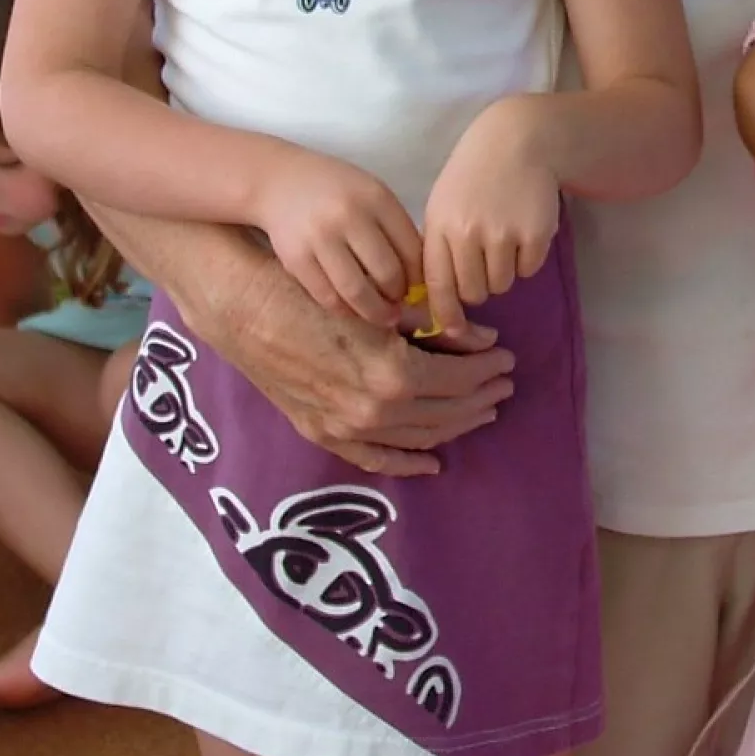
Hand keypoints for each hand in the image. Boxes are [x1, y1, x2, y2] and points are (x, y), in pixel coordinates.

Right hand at [189, 254, 517, 475]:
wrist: (247, 311)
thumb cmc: (315, 293)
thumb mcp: (382, 304)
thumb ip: (434, 324)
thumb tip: (482, 337)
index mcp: (393, 374)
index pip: (459, 378)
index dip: (488, 368)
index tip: (507, 356)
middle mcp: (374, 411)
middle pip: (445, 411)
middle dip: (481, 397)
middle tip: (503, 383)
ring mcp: (347, 428)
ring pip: (418, 437)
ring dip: (456, 425)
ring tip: (482, 409)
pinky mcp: (324, 434)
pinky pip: (376, 459)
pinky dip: (408, 462)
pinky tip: (433, 461)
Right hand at [253, 148, 423, 324]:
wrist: (279, 181)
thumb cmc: (335, 190)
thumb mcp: (371, 193)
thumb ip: (394, 227)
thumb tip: (418, 276)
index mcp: (377, 198)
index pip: (412, 248)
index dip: (419, 276)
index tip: (419, 288)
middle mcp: (350, 216)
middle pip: (387, 273)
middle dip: (399, 297)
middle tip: (400, 305)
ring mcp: (320, 238)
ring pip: (357, 290)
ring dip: (375, 311)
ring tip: (383, 316)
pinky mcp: (295, 258)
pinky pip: (326, 295)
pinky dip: (344, 310)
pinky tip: (353, 310)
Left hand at [421, 98, 562, 335]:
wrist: (518, 141)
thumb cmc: (474, 176)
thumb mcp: (443, 204)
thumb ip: (438, 247)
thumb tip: (437, 298)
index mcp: (440, 226)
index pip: (437, 286)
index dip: (445, 315)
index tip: (453, 331)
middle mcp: (468, 233)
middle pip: (473, 292)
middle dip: (479, 287)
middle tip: (485, 262)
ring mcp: (503, 233)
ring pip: (502, 284)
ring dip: (504, 271)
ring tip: (505, 238)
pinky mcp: (535, 233)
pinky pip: (529, 269)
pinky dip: (528, 258)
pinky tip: (524, 229)